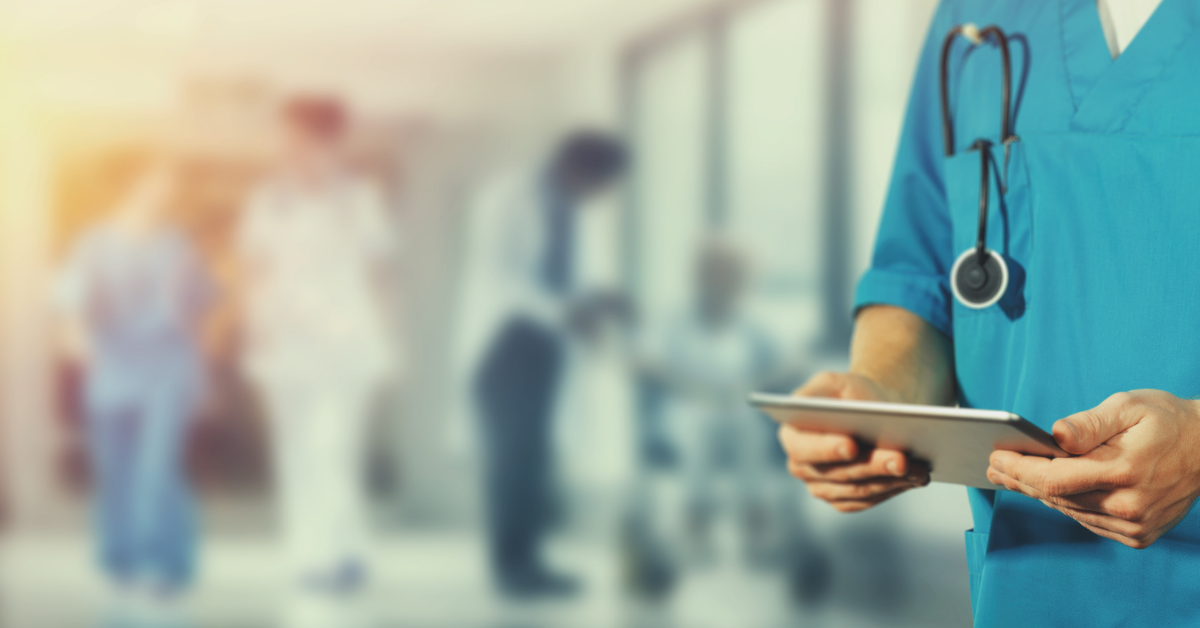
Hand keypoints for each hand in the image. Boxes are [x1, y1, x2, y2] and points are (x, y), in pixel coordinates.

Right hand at [778, 371, 930, 512]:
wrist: (874, 415)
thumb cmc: (853, 394)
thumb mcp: (834, 382)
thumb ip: (819, 390)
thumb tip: (813, 408)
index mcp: (792, 436)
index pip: (804, 449)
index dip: (826, 449)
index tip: (851, 445)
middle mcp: (801, 467)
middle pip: (838, 474)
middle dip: (872, 466)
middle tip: (901, 459)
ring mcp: (821, 488)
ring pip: (858, 490)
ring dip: (890, 480)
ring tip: (918, 468)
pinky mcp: (845, 500)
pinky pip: (869, 500)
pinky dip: (894, 489)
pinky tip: (916, 478)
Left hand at [987, 390, 1199, 548]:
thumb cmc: (1166, 421)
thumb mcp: (1128, 407)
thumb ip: (1088, 423)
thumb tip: (1054, 436)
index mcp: (1123, 471)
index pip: (1052, 479)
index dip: (1018, 470)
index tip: (995, 457)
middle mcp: (1128, 505)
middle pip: (1055, 496)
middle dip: (1020, 479)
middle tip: (994, 466)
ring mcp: (1134, 525)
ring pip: (1069, 510)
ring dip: (1039, 493)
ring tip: (1012, 476)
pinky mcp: (1137, 535)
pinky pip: (1088, 520)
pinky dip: (1067, 504)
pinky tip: (1049, 490)